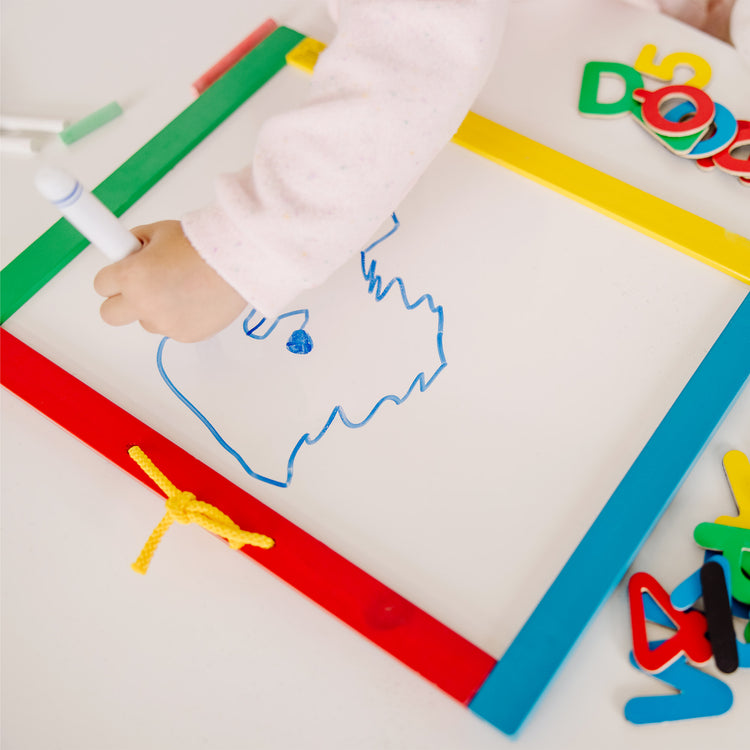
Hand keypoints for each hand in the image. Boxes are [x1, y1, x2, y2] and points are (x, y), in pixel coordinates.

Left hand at [93, 220, 246, 342]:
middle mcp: (144, 304)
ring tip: (182, 288)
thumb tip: (124, 253)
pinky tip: (196, 299)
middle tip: (142, 287)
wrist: (240, 261)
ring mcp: (165, 323)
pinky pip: (172, 328)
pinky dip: (180, 317)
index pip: (101, 284)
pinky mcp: (185, 335)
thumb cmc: (203, 244)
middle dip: (121, 300)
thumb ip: (136, 245)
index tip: (126, 271)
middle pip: (110, 314)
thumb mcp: (160, 232)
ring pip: (146, 321)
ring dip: (155, 309)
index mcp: (132, 276)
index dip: (114, 276)